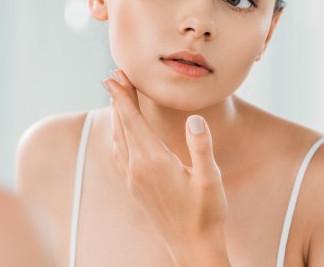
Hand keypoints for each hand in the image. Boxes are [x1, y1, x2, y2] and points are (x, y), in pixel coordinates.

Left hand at [102, 70, 229, 265]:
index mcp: (153, 160)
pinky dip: (118, 136)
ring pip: (118, 139)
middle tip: (113, 75)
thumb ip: (201, 147)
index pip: (132, 120)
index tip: (114, 75)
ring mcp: (133, 178)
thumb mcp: (210, 179)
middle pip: (122, 124)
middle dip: (118, 98)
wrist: (192, 247)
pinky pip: (119, 155)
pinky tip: (120, 134)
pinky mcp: (134, 187)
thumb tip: (195, 118)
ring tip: (117, 97)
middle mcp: (137, 167)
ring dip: (117, 116)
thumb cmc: (206, 214)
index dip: (123, 96)